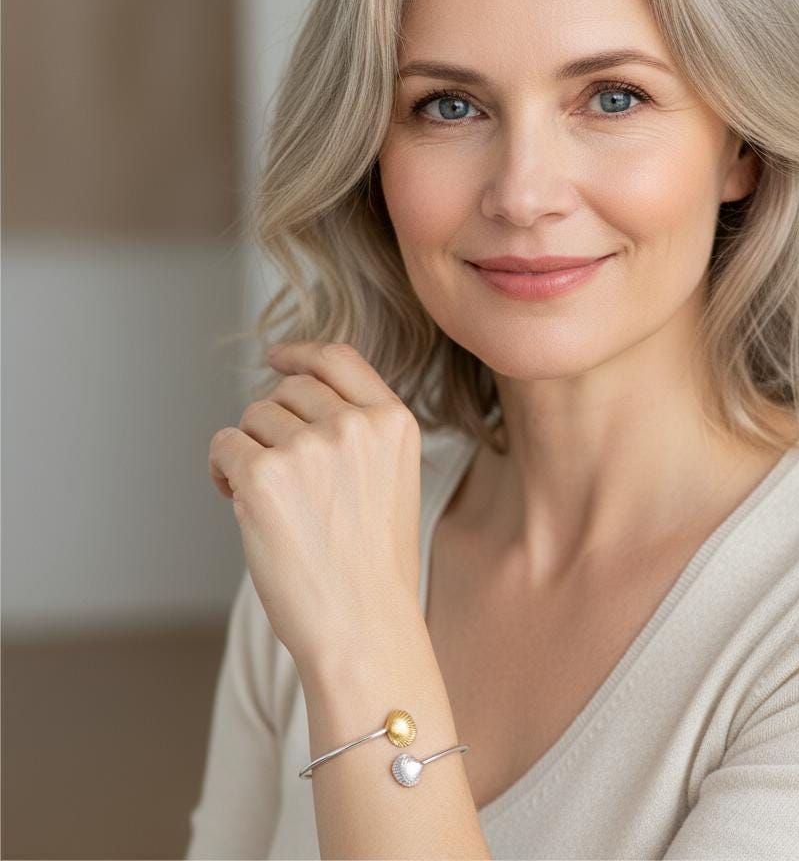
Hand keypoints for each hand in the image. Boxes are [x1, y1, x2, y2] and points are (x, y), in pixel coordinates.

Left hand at [207, 341, 423, 677]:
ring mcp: (310, 448)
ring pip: (253, 417)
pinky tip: (236, 500)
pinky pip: (224, 445)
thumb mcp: (392, 479)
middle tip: (278, 472)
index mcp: (394, 422)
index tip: (277, 356)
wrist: (364, 627)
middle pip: (288, 390)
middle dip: (274, 423)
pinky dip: (221, 471)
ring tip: (265, 498)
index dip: (301, 353)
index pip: (339, 359)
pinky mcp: (264, 477)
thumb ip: (358, 432)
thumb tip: (290, 397)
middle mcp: (354, 425)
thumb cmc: (374, 566)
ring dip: (249, 449)